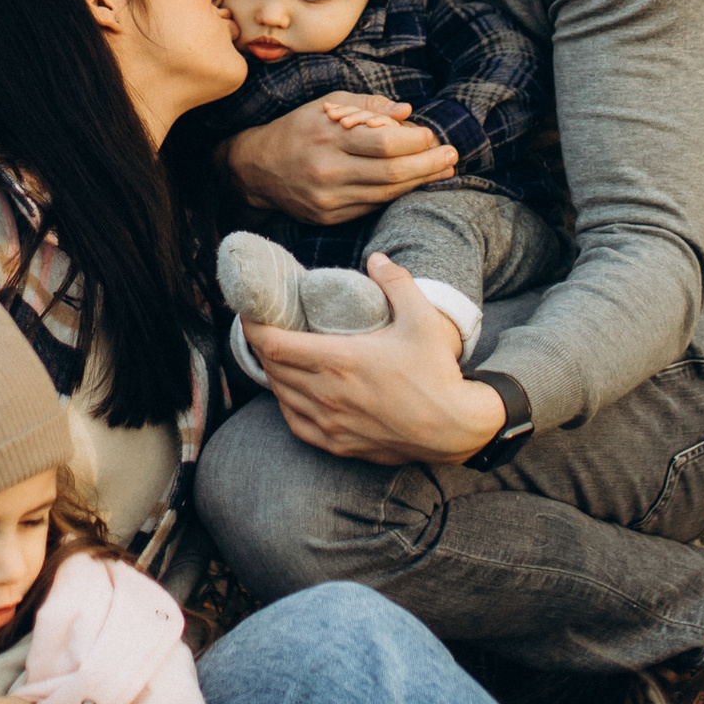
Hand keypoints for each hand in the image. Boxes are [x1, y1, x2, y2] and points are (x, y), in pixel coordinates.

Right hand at [223, 96, 458, 226]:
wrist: (257, 169)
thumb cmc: (298, 129)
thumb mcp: (326, 105)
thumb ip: (367, 105)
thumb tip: (406, 111)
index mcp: (327, 136)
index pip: (383, 142)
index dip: (415, 141)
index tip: (432, 134)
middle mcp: (327, 170)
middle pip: (391, 172)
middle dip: (428, 165)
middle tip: (452, 156)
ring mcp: (328, 198)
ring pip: (386, 193)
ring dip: (420, 182)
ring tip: (443, 171)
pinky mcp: (329, 217)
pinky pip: (372, 206)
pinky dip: (396, 195)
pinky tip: (413, 185)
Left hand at [246, 260, 511, 464]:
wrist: (453, 429)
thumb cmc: (436, 374)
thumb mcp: (422, 319)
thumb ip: (397, 282)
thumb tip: (376, 259)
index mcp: (341, 361)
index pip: (275, 345)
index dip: (253, 328)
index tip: (250, 314)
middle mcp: (328, 394)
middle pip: (273, 369)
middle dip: (262, 347)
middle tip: (265, 329)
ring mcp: (331, 423)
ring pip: (281, 397)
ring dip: (274, 375)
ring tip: (278, 357)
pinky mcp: (338, 444)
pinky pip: (296, 424)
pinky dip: (287, 405)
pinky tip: (292, 394)